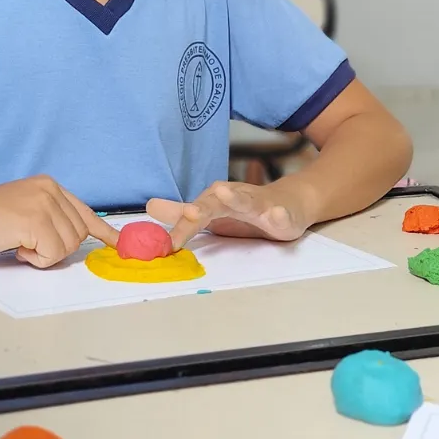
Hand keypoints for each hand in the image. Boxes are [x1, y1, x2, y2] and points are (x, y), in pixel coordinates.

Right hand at [0, 177, 118, 267]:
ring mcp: (45, 204)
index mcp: (50, 186)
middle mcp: (51, 190)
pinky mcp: (36, 221)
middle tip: (29, 246)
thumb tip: (74, 239)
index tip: (117, 243)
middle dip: (57, 249)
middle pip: (79, 234)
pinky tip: (17, 249)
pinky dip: (36, 260)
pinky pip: (52, 254)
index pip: (85, 212)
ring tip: (20, 244)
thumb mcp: (24, 211)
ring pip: (68, 246)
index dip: (102, 231)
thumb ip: (50, 219)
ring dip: (45, 255)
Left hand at [148, 180, 314, 248]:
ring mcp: (258, 203)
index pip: (194, 214)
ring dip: (235, 197)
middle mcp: (234, 197)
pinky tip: (276, 215)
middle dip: (203, 207)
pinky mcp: (280, 213)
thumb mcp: (212, 213)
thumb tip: (150, 207)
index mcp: (215, 199)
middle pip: (214, 204)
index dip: (181, 227)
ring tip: (224, 194)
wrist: (287, 204)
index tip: (167, 244)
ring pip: (245, 200)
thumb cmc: (246, 211)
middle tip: (190, 213)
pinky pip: (279, 214)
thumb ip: (182, 213)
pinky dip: (278, 214)